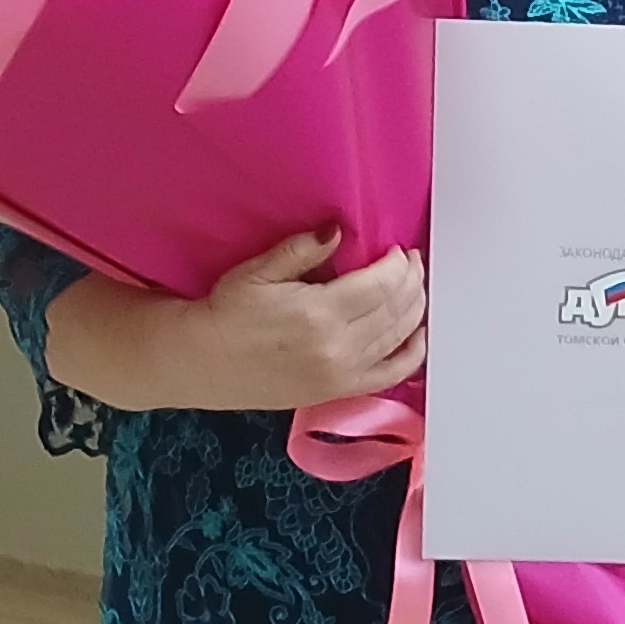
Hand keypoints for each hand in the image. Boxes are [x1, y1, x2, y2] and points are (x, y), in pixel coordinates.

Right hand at [44, 229, 423, 412]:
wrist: (206, 362)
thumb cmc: (227, 314)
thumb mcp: (259, 271)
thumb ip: (303, 249)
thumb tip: (338, 232)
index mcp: (318, 313)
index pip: (379, 285)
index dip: (397, 265)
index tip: (399, 251)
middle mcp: (337, 346)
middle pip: (395, 310)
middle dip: (411, 282)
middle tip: (412, 263)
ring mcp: (342, 373)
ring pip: (399, 338)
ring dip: (415, 309)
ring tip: (416, 288)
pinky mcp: (340, 390)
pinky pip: (391, 374)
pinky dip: (412, 353)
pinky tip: (418, 334)